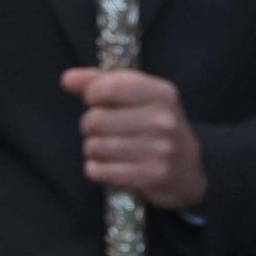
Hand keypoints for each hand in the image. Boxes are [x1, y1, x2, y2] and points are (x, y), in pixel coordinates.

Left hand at [61, 68, 207, 210]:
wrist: (187, 170)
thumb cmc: (156, 126)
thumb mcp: (139, 96)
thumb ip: (102, 82)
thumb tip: (67, 79)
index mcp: (161, 93)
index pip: (107, 87)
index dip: (92, 95)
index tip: (99, 101)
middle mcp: (162, 119)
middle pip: (94, 119)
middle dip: (91, 126)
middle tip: (106, 130)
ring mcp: (158, 149)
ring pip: (93, 147)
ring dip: (94, 150)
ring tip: (111, 149)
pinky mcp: (150, 176)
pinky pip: (98, 171)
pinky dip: (97, 169)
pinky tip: (111, 165)